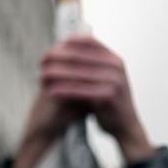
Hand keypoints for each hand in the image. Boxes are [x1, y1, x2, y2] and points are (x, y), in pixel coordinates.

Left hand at [12, 36, 153, 167]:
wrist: (126, 126)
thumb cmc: (110, 102)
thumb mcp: (106, 77)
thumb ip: (90, 64)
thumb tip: (64, 49)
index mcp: (114, 59)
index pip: (87, 42)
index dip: (66, 44)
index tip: (51, 50)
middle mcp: (115, 67)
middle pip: (79, 57)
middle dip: (56, 59)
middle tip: (41, 63)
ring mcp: (113, 81)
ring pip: (77, 74)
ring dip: (56, 75)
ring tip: (42, 77)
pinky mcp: (108, 96)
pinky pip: (79, 91)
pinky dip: (63, 90)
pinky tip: (51, 91)